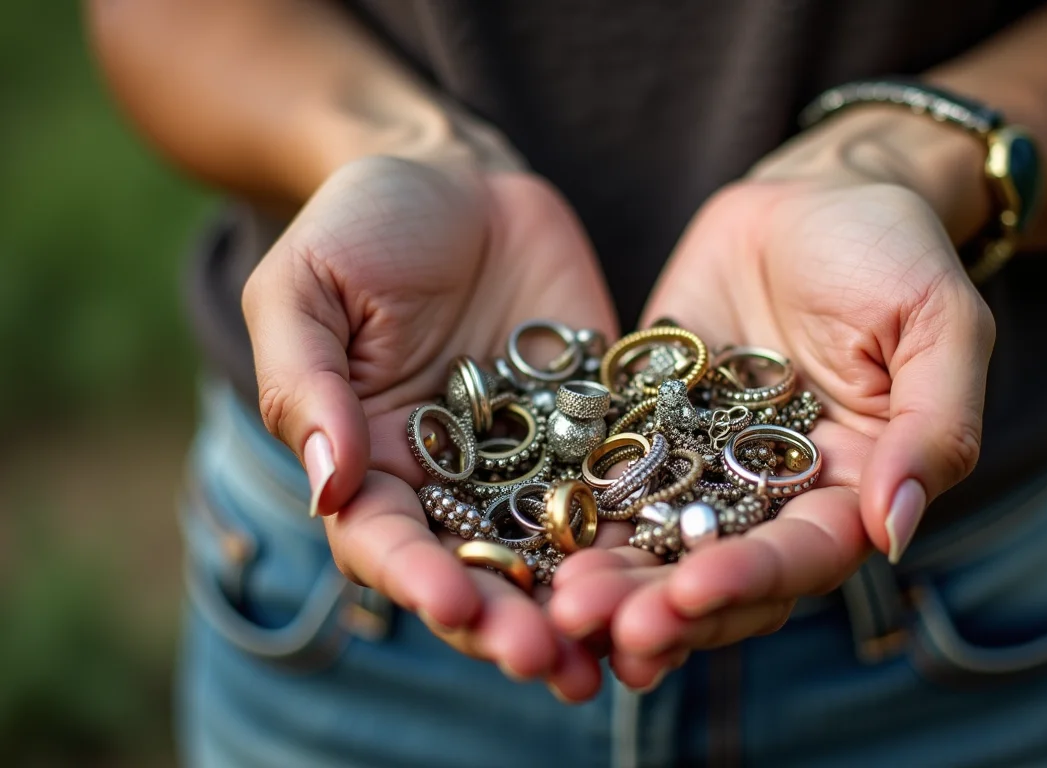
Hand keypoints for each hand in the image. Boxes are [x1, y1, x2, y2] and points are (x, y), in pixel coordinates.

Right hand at [242, 154, 616, 699]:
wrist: (462, 177)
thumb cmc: (363, 225)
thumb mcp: (307, 286)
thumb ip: (307, 383)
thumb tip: (328, 486)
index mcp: (369, 462)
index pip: (384, 542)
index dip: (416, 579)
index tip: (453, 604)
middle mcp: (449, 480)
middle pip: (476, 569)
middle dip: (507, 622)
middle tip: (546, 664)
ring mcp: (526, 462)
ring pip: (552, 551)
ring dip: (581, 606)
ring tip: (620, 650)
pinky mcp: (592, 432)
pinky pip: (619, 487)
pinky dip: (641, 533)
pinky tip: (677, 570)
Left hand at [551, 114, 995, 688]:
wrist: (814, 195)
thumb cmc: (894, 251)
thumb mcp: (939, 323)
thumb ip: (934, 427)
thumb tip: (893, 531)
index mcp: (851, 488)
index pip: (805, 556)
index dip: (751, 577)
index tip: (695, 591)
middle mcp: (774, 494)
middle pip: (719, 570)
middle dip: (661, 605)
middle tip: (598, 621)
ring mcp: (705, 464)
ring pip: (656, 540)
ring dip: (611, 578)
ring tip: (558, 601)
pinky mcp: (647, 427)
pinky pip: (609, 477)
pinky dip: (577, 513)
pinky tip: (532, 537)